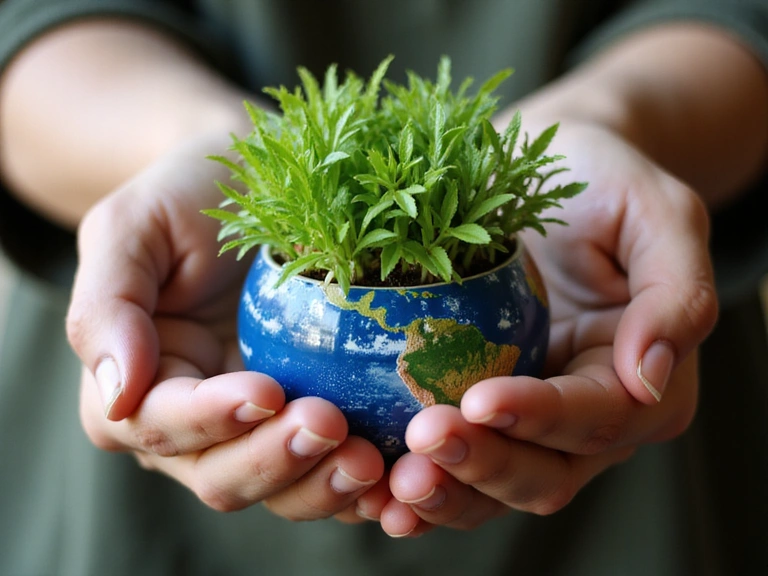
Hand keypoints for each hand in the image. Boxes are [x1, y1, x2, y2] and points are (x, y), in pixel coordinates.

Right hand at [67, 133, 384, 517]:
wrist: (251, 185)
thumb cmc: (186, 199)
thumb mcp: (130, 230)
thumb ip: (106, 308)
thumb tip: (117, 396)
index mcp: (138, 388)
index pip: (163, 424)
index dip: (211, 419)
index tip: (266, 390)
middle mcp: (191, 427)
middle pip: (222, 475)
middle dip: (275, 459)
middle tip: (331, 424)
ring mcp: (255, 431)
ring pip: (280, 490)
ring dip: (323, 485)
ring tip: (370, 461)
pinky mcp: (307, 423)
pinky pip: (329, 472)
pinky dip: (360, 490)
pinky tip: (393, 476)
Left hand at [358, 120, 717, 536]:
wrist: (549, 172)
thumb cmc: (604, 183)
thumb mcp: (660, 214)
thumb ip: (678, 292)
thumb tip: (649, 376)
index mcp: (639, 378)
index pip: (595, 416)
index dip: (540, 415)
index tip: (479, 397)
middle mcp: (587, 415)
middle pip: (545, 473)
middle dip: (485, 463)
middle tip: (423, 439)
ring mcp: (529, 420)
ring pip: (497, 487)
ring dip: (448, 493)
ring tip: (394, 483)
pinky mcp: (481, 409)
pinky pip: (457, 465)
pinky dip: (423, 484)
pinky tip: (375, 489)